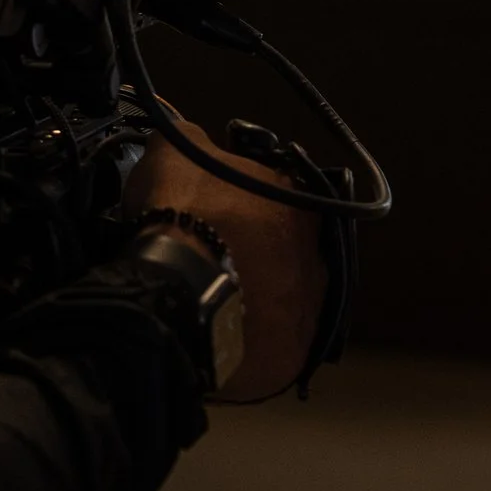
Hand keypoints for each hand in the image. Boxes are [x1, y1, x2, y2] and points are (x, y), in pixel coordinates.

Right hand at [123, 118, 325, 401]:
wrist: (179, 292)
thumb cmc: (184, 215)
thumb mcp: (174, 153)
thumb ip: (187, 139)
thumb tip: (185, 134)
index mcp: (296, 200)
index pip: (276, 197)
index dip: (241, 205)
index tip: (214, 216)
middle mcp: (316, 252)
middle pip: (283, 251)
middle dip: (253, 256)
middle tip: (212, 262)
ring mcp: (309, 307)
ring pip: (283, 301)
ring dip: (255, 301)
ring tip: (212, 304)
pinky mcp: (294, 356)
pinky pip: (271, 348)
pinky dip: (249, 344)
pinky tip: (218, 339)